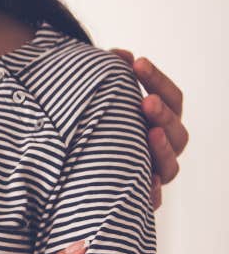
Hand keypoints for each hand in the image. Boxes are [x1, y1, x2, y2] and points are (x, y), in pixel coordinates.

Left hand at [111, 49, 188, 207]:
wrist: (74, 156)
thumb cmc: (96, 117)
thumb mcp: (100, 95)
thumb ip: (111, 73)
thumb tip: (120, 54)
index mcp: (160, 118)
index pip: (172, 98)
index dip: (157, 80)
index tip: (137, 63)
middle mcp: (162, 145)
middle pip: (177, 131)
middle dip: (163, 114)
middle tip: (146, 101)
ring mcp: (154, 171)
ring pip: (169, 165)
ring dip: (162, 148)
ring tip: (151, 133)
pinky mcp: (138, 194)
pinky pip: (151, 199)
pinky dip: (152, 193)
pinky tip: (148, 181)